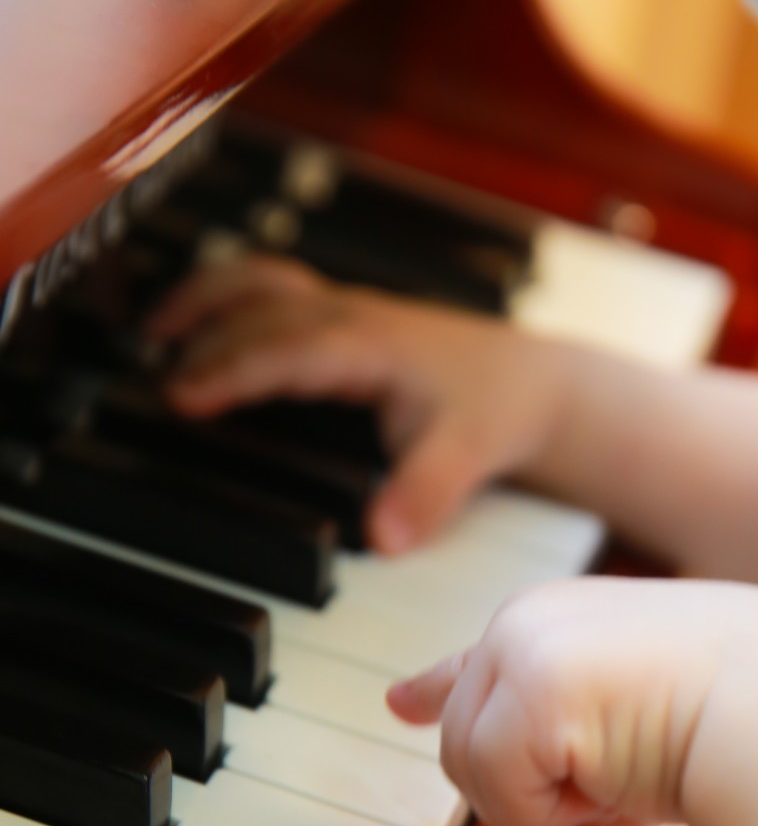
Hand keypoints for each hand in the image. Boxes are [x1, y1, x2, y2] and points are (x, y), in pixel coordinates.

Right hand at [147, 256, 569, 552]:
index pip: (284, 349)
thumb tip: (384, 541)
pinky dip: (231, 301)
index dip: (231, 368)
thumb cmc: (499, 411)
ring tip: (152, 329)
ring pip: (263, 283)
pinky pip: (277, 294)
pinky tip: (204, 326)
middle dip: (202, 337)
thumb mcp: (466, 457)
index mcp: (370, 344)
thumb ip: (422, 496)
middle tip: (149, 380)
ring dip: (207, 298)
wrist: (540, 383)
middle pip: (260, 310)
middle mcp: (353, 317)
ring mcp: (350, 311)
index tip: (181, 394)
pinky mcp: (350, 318)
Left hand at [387, 575, 757, 825]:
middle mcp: (531, 621)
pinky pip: (500, 793)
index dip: (436, 688)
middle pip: (471, 747)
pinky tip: (616, 809)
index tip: (404, 703)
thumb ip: (593, 763)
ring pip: (474, 774)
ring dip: (547, 820)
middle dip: (532, 806)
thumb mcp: (651, 731)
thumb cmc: (751, 721)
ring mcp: (524, 646)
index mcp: (564, 623)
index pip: (481, 663)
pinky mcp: (530, 687)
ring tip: (621, 816)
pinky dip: (554, 824)